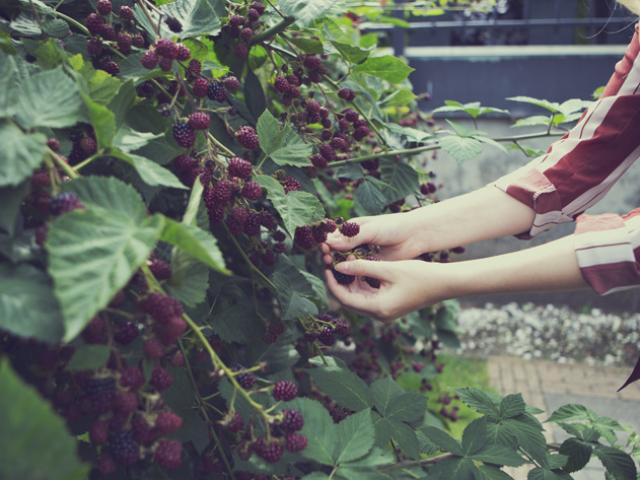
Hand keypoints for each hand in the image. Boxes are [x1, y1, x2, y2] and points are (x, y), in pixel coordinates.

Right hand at [321, 211, 426, 265]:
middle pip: (336, 251)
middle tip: (326, 261)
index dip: (326, 243)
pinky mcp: (370, 265)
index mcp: (352, 229)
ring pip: (345, 262)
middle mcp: (354, 241)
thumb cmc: (392, 226)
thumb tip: (329, 242)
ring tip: (333, 269)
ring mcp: (362, 254)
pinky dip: (351, 274)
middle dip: (330, 256)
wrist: (414, 236)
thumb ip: (352, 237)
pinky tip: (346, 278)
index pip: (333, 237)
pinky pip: (357, 271)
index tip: (322, 248)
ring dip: (339, 266)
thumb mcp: (371, 230)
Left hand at [324, 259, 448, 321]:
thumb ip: (362, 268)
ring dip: (349, 281)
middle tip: (330, 262)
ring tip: (343, 260)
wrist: (443, 284)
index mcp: (378, 308)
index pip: (345, 298)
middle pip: (349, 300)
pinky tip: (358, 267)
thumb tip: (337, 266)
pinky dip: (361, 283)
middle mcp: (379, 315)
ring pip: (357, 297)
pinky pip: (368, 296)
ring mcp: (384, 312)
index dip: (332, 282)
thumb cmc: (419, 275)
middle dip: (338, 281)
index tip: (325, 266)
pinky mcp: (388, 306)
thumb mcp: (388, 268)